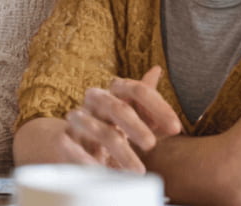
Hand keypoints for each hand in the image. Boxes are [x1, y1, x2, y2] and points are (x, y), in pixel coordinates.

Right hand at [63, 66, 182, 171]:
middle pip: (117, 107)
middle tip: (152, 146)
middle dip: (136, 127)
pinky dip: (89, 161)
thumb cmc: (109, 125)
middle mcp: (95, 101)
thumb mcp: (130, 111)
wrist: (71, 139)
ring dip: (122, 152)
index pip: (137, 89)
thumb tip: (157, 69)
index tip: (176, 128)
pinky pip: (74, 147)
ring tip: (139, 171)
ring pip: (100, 131)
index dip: (158, 106)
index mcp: (113, 91)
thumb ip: (146, 99)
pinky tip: (105, 172)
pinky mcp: (64, 139)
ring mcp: (78, 119)